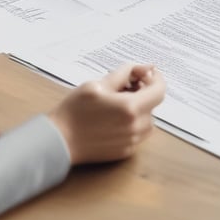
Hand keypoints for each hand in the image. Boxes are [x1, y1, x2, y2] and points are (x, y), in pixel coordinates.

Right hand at [48, 64, 165, 164]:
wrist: (59, 140)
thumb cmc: (75, 111)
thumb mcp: (98, 84)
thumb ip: (125, 73)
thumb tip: (146, 67)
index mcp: (130, 108)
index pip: (159, 90)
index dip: (155, 78)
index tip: (146, 73)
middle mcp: (135, 127)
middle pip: (152, 104)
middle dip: (142, 93)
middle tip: (123, 87)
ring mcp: (131, 141)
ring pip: (147, 120)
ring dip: (139, 109)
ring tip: (116, 104)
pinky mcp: (125, 151)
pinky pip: (138, 133)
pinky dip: (132, 123)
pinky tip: (113, 119)